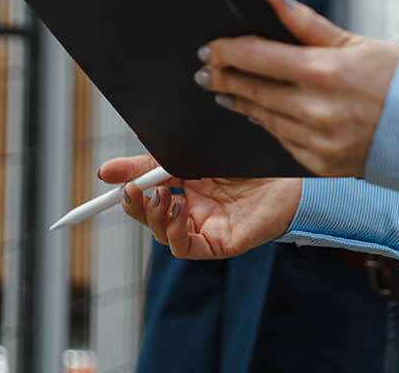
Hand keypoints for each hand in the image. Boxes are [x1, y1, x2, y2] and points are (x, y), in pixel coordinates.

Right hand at [97, 154, 300, 259]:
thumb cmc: (254, 156)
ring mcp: (206, 225)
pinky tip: (179, 211)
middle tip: (129, 189)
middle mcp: (194, 205)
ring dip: (154, 215)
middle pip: (150, 213)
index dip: (125, 183)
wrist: (296, 170)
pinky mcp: (219, 243)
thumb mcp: (202, 151)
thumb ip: (163, 158)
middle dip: (134, 202)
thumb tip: (117, 162)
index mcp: (190, 180)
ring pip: (162, 231)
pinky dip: (174, 232)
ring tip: (162, 194)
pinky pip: (185, 247)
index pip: (149, 185)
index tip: (102, 176)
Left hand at [195, 0, 398, 177]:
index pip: (258, 57)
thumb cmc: (397, 79)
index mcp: (323, 71)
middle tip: (202, 70)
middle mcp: (314, 109)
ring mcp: (315, 141)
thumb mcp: (356, 42)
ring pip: (262, 117)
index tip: (208, 48)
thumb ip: (307, 23)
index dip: (227, 51)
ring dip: (238, 101)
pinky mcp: (319, 164)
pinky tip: (255, 112)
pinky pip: (281, 139)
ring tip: (222, 90)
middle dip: (222, 78)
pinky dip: (265, 123)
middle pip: (252, 89)